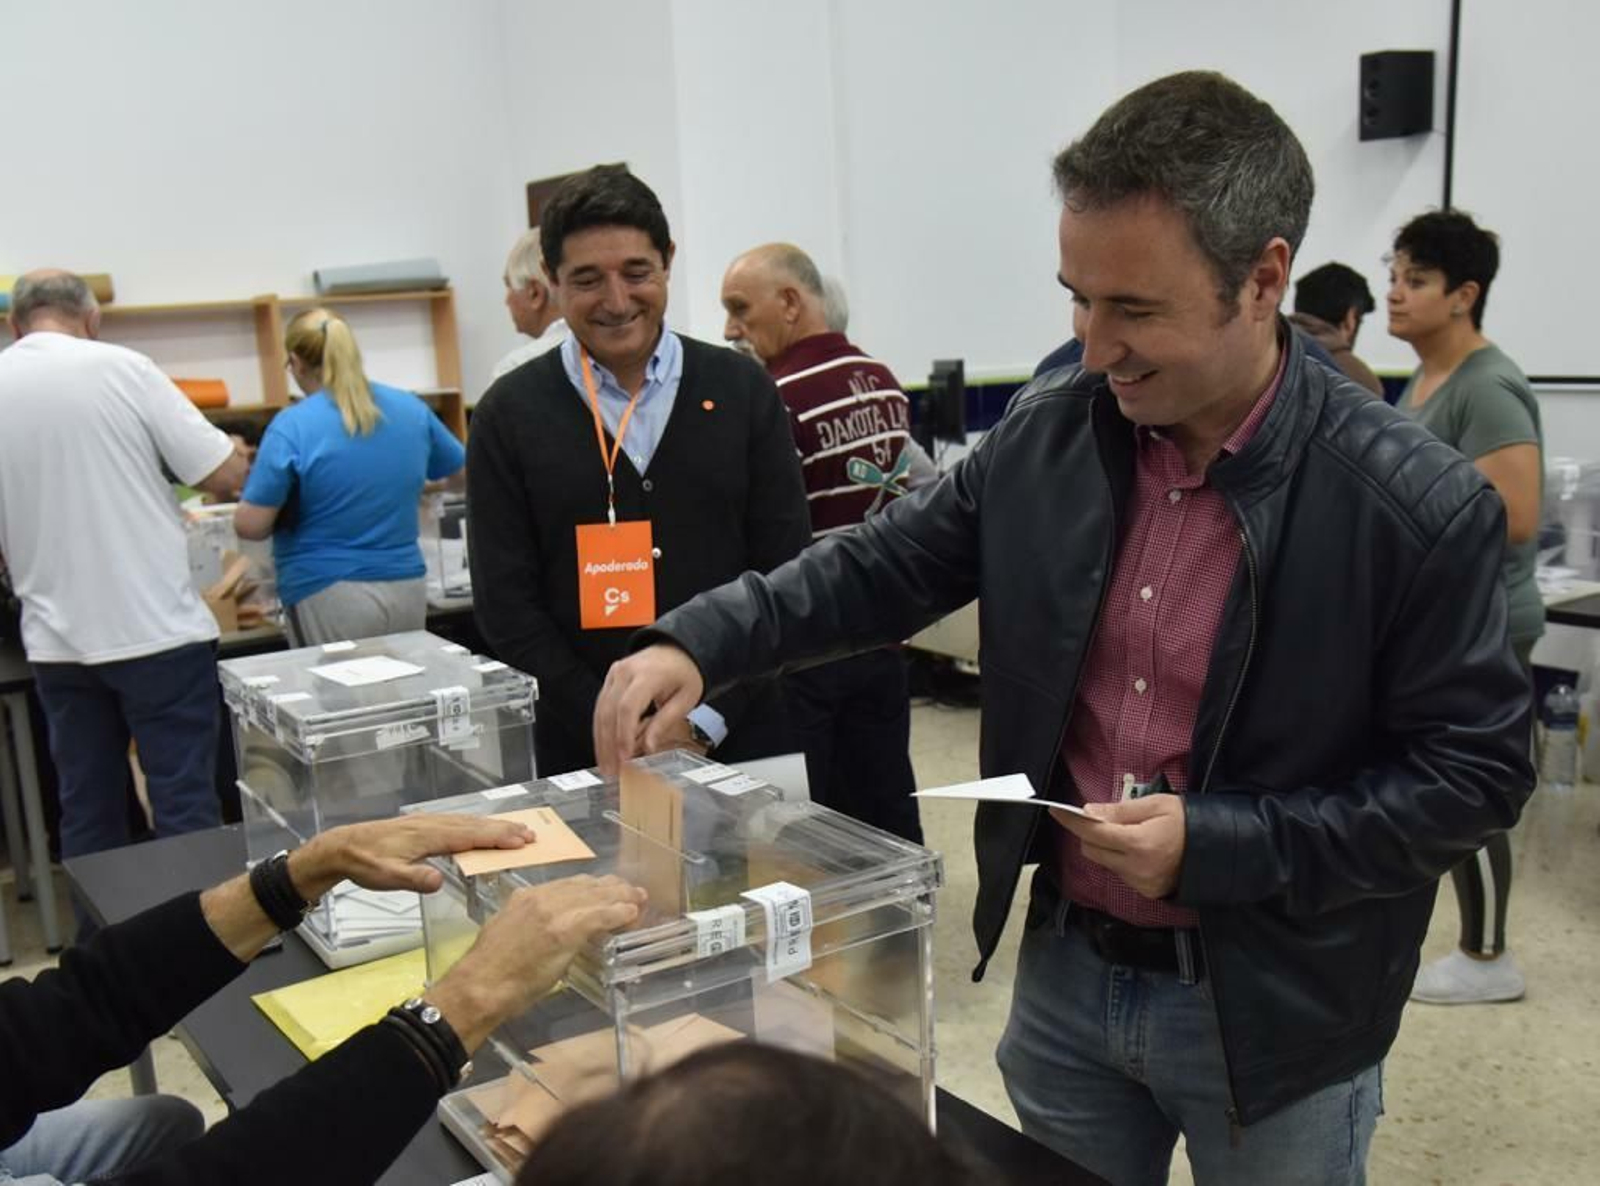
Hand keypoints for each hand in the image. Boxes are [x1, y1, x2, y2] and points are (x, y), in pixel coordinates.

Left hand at [288, 813, 535, 900]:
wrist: (344, 846)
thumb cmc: (366, 863)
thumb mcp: (387, 877)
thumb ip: (414, 879)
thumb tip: (439, 882)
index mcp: (430, 836)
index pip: (471, 836)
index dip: (497, 838)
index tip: (521, 842)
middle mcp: (434, 824)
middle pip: (476, 825)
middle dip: (505, 829)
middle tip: (532, 834)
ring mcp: (430, 822)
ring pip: (469, 821)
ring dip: (495, 825)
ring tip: (518, 829)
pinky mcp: (425, 825)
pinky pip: (460, 822)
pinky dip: (479, 824)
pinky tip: (483, 828)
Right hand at [425, 874, 645, 1051]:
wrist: (480, 985)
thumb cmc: (489, 971)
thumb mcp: (507, 933)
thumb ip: (529, 925)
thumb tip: (545, 931)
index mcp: (524, 897)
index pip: (566, 885)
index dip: (589, 887)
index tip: (602, 889)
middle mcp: (541, 897)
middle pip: (584, 885)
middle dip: (609, 887)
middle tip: (628, 890)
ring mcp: (554, 912)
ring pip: (596, 896)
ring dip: (621, 897)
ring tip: (638, 899)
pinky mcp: (566, 929)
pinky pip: (601, 916)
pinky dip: (619, 913)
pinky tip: (631, 914)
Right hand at [593, 644, 705, 775]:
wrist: (678, 650)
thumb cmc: (685, 673)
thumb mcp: (685, 699)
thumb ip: (664, 723)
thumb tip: (647, 748)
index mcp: (648, 674)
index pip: (627, 707)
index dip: (623, 735)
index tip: (624, 758)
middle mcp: (625, 671)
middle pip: (609, 712)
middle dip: (608, 745)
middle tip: (612, 771)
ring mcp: (615, 673)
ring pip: (600, 711)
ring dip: (601, 741)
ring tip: (606, 767)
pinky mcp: (611, 679)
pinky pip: (601, 706)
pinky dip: (602, 730)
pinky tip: (605, 749)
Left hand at [1051, 795, 1186, 899]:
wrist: (1218, 850)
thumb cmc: (1187, 821)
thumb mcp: (1156, 805)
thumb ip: (1120, 811)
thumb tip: (1088, 812)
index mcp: (1138, 843)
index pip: (1093, 833)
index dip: (1072, 821)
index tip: (1057, 810)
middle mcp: (1136, 868)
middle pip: (1092, 851)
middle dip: (1090, 835)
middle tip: (1102, 820)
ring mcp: (1141, 883)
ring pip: (1105, 863)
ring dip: (1106, 848)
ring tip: (1129, 834)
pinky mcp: (1146, 892)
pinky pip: (1121, 874)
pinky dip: (1121, 860)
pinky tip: (1139, 851)